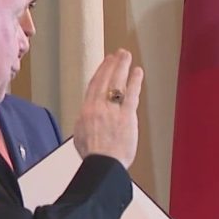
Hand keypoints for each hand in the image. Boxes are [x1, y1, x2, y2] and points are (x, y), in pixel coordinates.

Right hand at [72, 49, 143, 167]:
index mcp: (86, 110)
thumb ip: (84, 122)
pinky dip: (134, 81)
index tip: (105, 63)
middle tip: (118, 54)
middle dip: (112, 64)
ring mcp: (113, 110)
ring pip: (117, 82)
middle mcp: (98, 106)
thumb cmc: (94, 156)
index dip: (101, 71)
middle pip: (105, 80)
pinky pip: (131, 93)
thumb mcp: (80, 136)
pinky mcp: (127, 115)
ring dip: (122, 66)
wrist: (103, 164)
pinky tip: (138, 72)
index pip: (94, 85)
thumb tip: (87, 116)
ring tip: (127, 56)